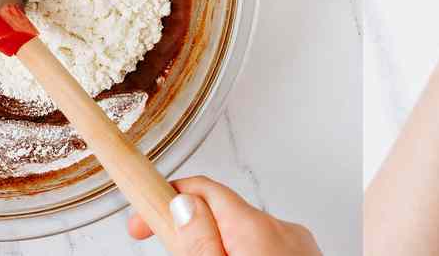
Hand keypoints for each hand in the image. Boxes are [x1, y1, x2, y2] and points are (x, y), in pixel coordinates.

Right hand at [125, 177, 319, 254]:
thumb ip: (199, 243)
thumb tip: (181, 206)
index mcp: (257, 227)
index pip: (202, 189)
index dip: (164, 199)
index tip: (139, 219)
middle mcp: (282, 228)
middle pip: (221, 213)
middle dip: (191, 230)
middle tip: (169, 251)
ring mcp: (299, 245)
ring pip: (243, 234)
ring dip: (218, 246)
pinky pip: (265, 248)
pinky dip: (244, 253)